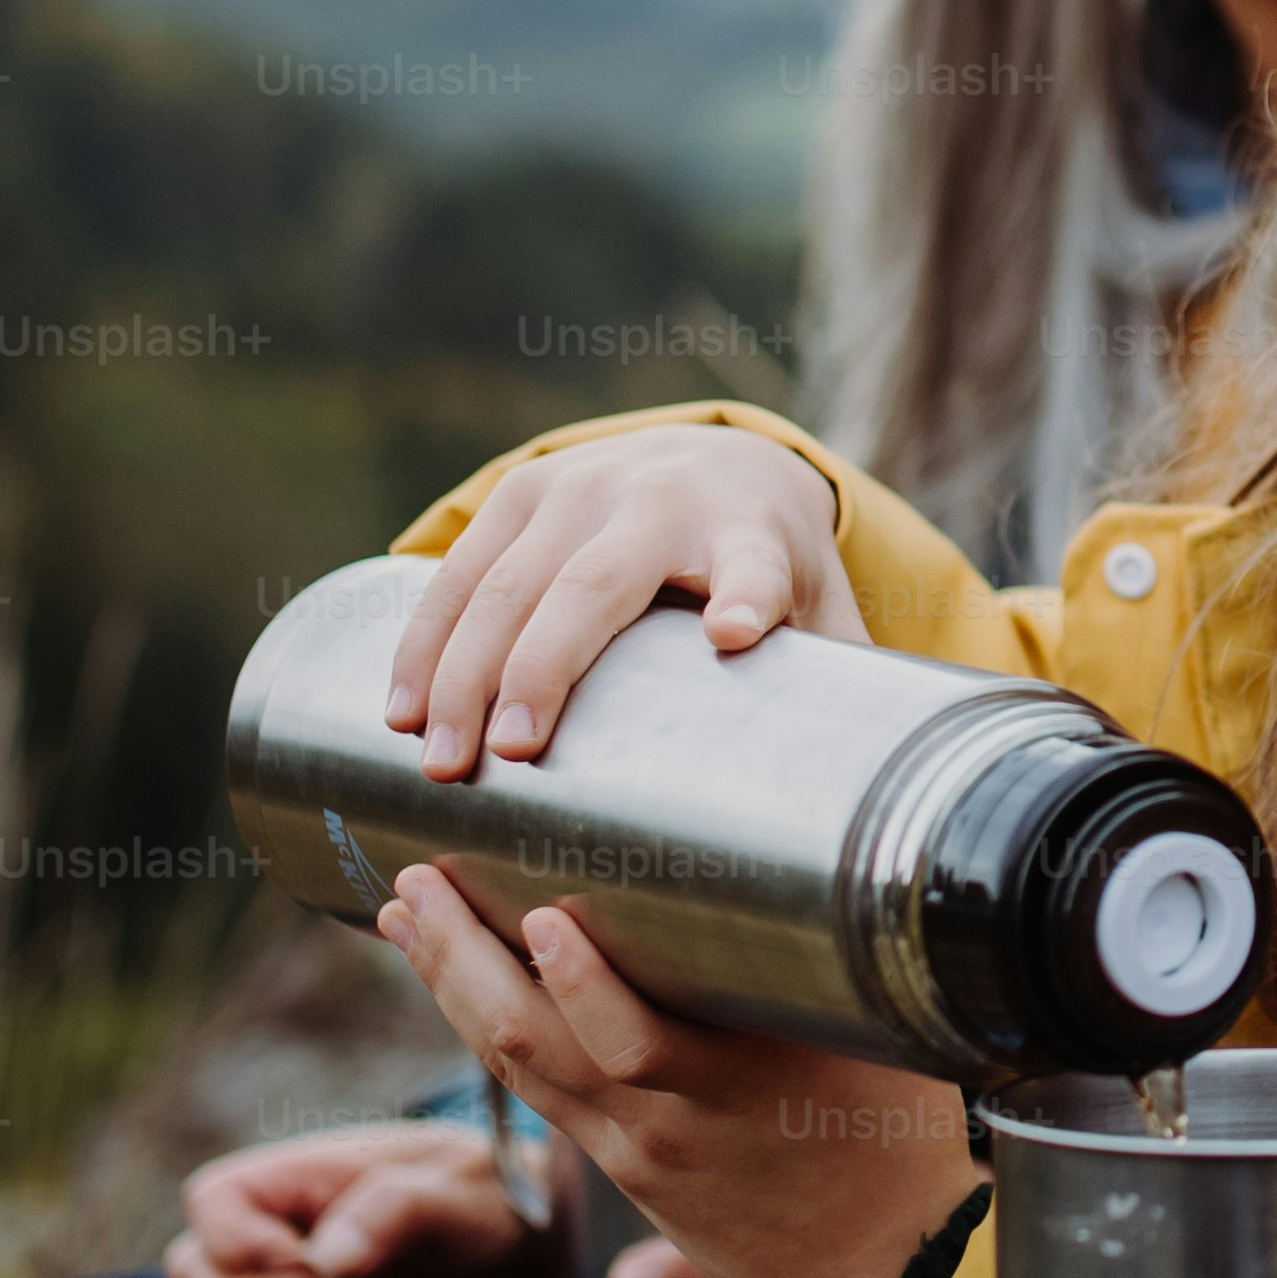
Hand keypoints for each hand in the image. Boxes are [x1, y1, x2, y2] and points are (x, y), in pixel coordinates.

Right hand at [162, 1120, 559, 1277]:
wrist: (527, 1254)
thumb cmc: (494, 1201)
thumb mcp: (464, 1191)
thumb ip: (398, 1210)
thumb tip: (328, 1260)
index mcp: (301, 1177)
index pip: (213, 1199)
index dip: (238, 1242)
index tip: (311, 1269)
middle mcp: (276, 1233)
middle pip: (194, 1271)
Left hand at [378, 863, 976, 1277]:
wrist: (881, 1272)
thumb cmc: (895, 1141)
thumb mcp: (880, 1042)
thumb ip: (826, 963)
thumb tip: (809, 856)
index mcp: (740, 1087)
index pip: (634, 1040)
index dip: (576, 980)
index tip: (536, 909)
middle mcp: (669, 1120)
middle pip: (535, 1043)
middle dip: (461, 956)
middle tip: (414, 878)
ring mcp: (636, 1151)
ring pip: (519, 1068)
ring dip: (449, 986)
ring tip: (404, 916)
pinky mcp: (627, 1168)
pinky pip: (538, 1096)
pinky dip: (485, 1033)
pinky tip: (458, 989)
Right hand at [386, 426, 855, 778]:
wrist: (722, 460)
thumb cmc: (773, 571)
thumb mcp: (819, 615)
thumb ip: (837, 694)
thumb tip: (880, 817)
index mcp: (751, 531)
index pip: (755, 564)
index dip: (746, 593)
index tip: (737, 632)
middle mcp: (660, 498)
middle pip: (593, 585)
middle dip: (543, 669)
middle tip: (508, 758)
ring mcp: (579, 487)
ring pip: (507, 581)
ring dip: (461, 670)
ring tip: (435, 757)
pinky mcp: (521, 493)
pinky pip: (458, 572)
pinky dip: (422, 641)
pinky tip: (395, 709)